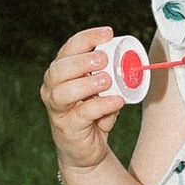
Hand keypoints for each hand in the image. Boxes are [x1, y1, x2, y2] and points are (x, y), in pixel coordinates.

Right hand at [40, 26, 124, 171]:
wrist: (86, 151)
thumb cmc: (93, 114)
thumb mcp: (102, 90)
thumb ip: (111, 75)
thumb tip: (132, 60)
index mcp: (60, 72)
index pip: (68, 49)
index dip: (87, 38)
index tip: (107, 33)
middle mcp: (52, 88)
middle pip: (59, 69)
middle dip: (81, 61)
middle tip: (103, 59)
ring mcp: (57, 109)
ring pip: (63, 92)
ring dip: (86, 83)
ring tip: (107, 80)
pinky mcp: (66, 127)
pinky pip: (81, 114)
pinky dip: (99, 105)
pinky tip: (115, 102)